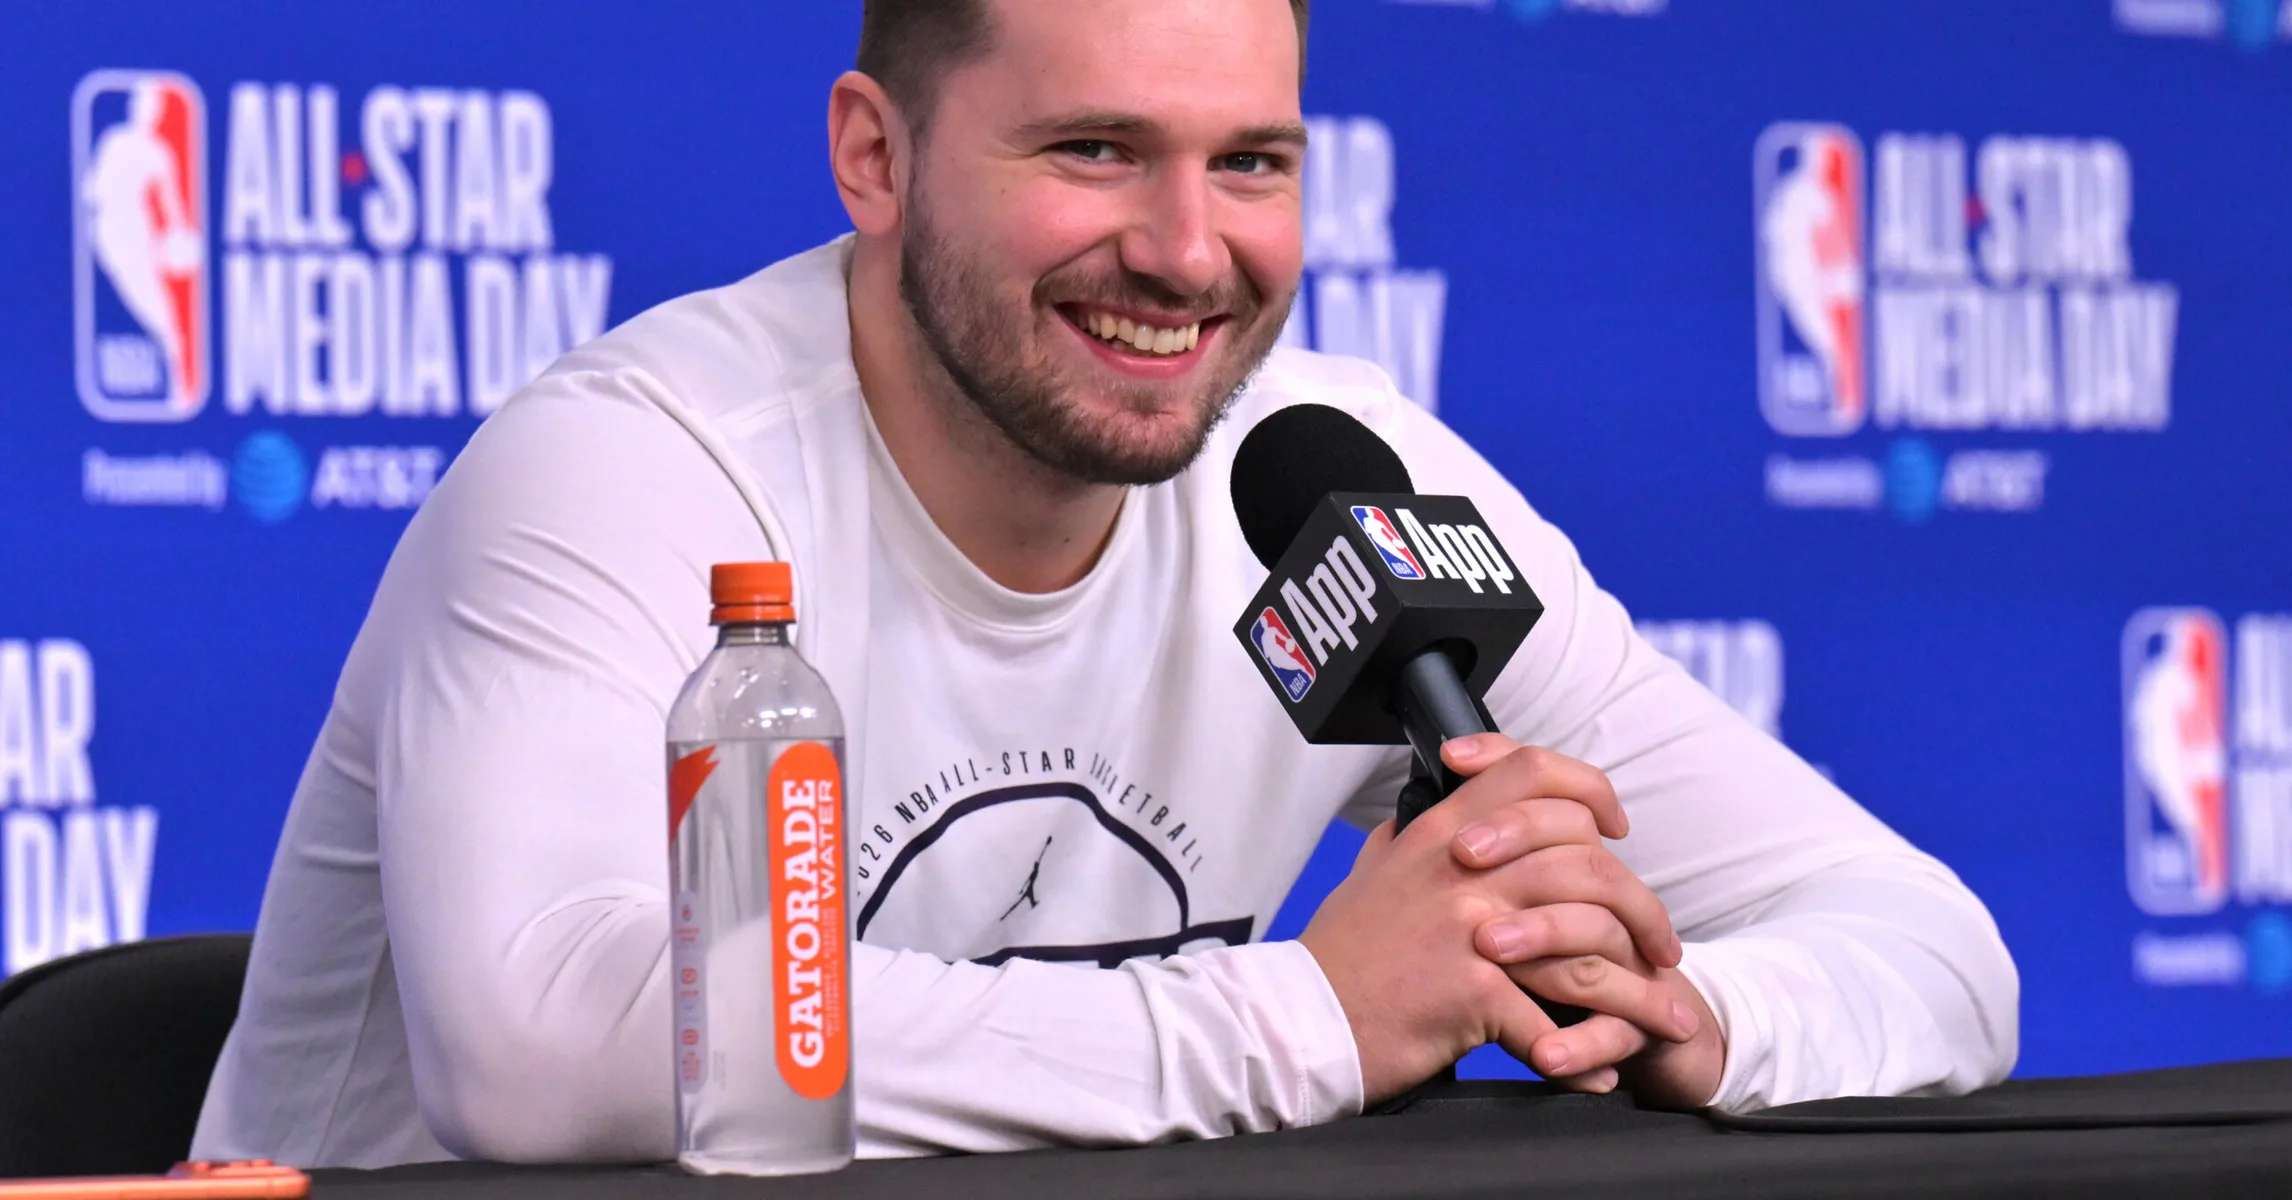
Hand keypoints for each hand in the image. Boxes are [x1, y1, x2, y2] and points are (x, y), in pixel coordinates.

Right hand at [1297, 736, 1678, 1104]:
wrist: (1300, 1022)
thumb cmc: (1336, 959)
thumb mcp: (1369, 877)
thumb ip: (1403, 842)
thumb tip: (1418, 818)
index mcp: (1439, 833)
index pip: (1529, 772)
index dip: (1588, 790)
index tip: (1613, 828)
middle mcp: (1459, 869)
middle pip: (1585, 859)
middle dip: (1642, 906)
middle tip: (1659, 945)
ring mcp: (1467, 929)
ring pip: (1588, 939)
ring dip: (1638, 989)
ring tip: (1665, 1017)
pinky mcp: (1470, 992)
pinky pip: (1551, 1025)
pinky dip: (1584, 1057)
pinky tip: (1599, 1074)